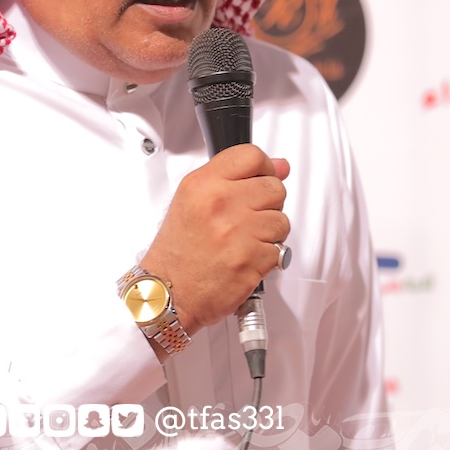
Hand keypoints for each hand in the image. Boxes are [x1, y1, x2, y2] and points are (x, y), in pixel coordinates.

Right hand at [139, 144, 290, 335]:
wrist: (168, 293)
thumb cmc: (178, 251)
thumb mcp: (193, 201)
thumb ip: (235, 178)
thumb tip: (280, 166)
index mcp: (203, 185)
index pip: (252, 156)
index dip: (265, 169)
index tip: (262, 180)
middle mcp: (220, 204)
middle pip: (274, 188)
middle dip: (268, 204)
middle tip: (249, 218)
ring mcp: (237, 232)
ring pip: (281, 221)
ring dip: (270, 234)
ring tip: (245, 241)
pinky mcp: (250, 260)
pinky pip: (280, 250)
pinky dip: (267, 258)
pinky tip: (245, 258)